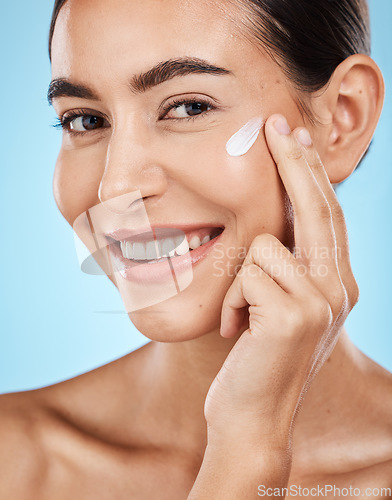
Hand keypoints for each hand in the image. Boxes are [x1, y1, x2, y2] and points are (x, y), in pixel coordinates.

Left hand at [204, 114, 359, 450]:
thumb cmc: (258, 358)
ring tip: (241, 320)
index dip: (310, 174)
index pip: (326, 216)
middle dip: (294, 162)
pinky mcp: (294, 316)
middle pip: (316, 208)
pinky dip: (231, 303)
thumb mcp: (279, 308)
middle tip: (276, 124)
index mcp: (337, 283)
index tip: (295, 138)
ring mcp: (322, 302)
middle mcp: (339, 288)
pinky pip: (246, 275)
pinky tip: (237, 333)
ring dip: (239, 284)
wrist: (253, 416)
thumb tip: (272, 226)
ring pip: (264, 245)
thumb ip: (287, 269)